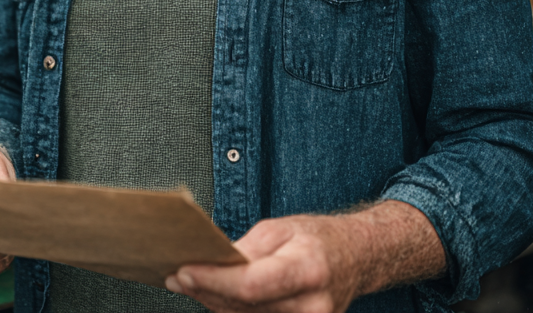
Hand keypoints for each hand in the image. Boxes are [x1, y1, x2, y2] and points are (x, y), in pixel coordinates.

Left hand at [165, 202, 444, 312]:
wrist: (357, 259)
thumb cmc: (316, 238)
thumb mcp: (280, 229)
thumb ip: (246, 249)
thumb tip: (209, 263)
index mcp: (308, 270)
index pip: (251, 284)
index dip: (213, 280)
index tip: (183, 270)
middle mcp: (312, 306)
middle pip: (244, 307)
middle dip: (205, 291)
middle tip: (176, 276)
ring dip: (214, 303)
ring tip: (189, 283)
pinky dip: (232, 311)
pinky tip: (212, 296)